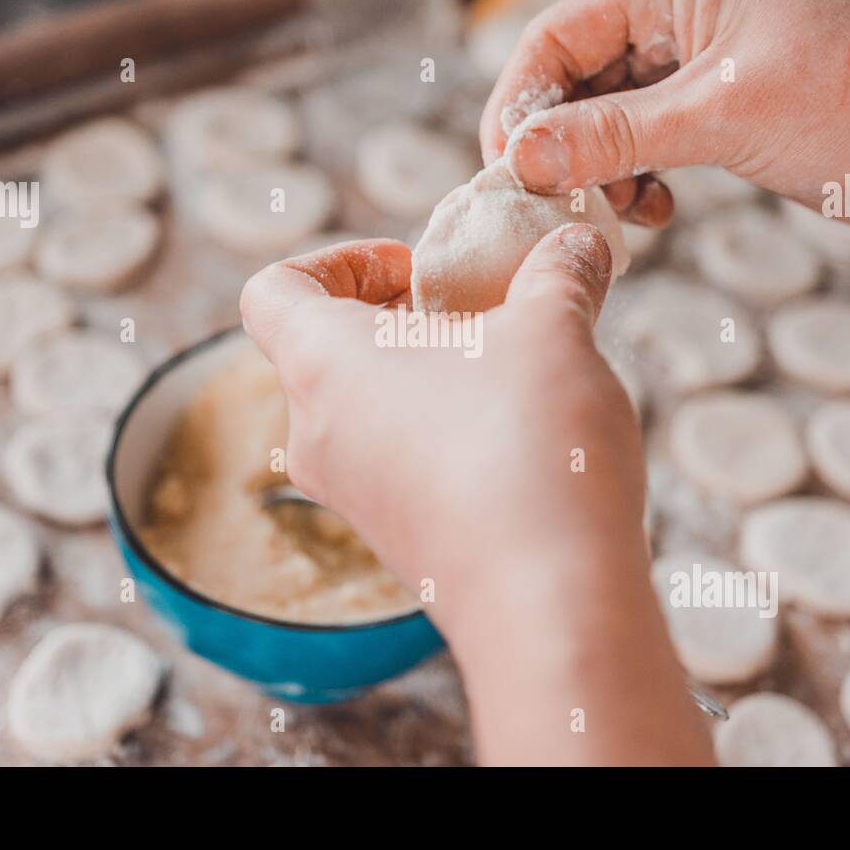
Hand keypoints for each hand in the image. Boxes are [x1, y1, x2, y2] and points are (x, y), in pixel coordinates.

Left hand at [240, 231, 712, 764]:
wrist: (546, 606)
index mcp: (322, 364)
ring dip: (427, 376)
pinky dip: (440, 432)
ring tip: (510, 370)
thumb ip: (561, 274)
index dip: (334, 260)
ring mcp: (351, 494)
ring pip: (365, 409)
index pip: (272, 290)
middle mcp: (315, 433)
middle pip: (325, 349)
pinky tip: (520, 436)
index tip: (411, 270)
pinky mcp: (394, 538)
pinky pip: (396, 461)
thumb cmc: (529, 449)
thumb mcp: (555, 330)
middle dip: (401, 318)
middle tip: (477, 314)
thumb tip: (578, 243)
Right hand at [481, 0, 849, 285]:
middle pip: (574, 77)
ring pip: (605, 117)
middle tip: (554, 204)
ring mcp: (696, 61)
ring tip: (623, 210)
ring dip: (599, 170)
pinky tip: (655, 208)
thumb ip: (614, 136)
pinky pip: (642, 140)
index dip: (521, 103)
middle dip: (561, 144)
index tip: (506, 170)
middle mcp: (679, 11)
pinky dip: (634, 177)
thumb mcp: (724, 117)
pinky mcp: (714, 107)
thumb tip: (519, 158)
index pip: (557, 34)